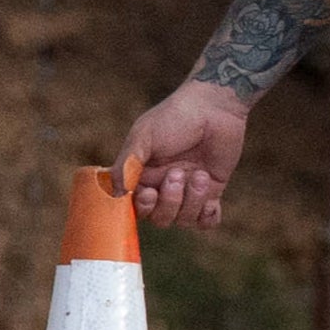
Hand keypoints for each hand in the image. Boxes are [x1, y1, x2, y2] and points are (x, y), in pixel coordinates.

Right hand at [117, 80, 250, 231]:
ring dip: (192, 201)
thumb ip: (127, 164)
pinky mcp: (211, 191)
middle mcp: (163, 186)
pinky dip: (208, 217)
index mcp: (142, 174)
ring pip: (184, 220)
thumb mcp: (144, 136)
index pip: (135, 206)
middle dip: (169, 202)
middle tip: (178, 174)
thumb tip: (115, 193)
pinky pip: (207, 222)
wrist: (214, 107)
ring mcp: (187, 191)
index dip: (142, 207)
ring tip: (200, 174)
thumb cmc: (174, 117)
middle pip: (160, 218)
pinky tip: (211, 201)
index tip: (149, 193)